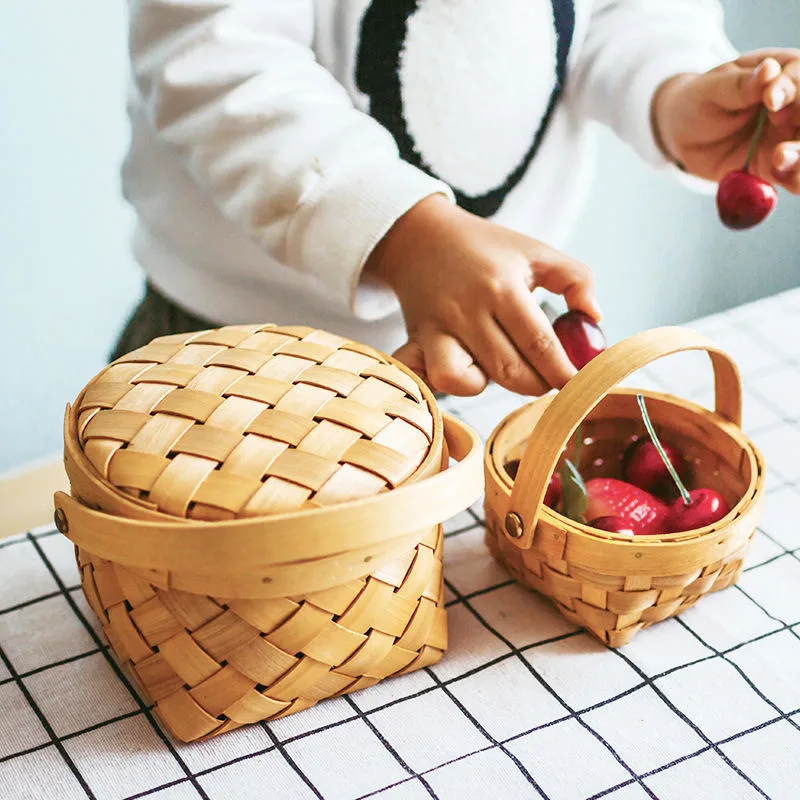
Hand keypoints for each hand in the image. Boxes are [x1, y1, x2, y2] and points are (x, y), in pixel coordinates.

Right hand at [364, 194, 599, 395]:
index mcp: (502, 287)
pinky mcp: (416, 339)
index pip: (539, 343)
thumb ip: (576, 279)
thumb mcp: (536, 251)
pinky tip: (454, 376)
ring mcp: (437, 328)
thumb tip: (594, 318)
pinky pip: (419, 375)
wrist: (421, 236)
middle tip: (546, 378)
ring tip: (497, 370)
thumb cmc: (485, 248)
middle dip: (535, 384)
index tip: (578, 384)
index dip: (563, 372)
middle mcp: (467, 310)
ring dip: (485, 387)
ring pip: (461, 380)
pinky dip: (433, 386)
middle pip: (507, 371)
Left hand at [652, 49, 799, 192]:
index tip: (771, 100)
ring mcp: (788, 136)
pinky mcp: (777, 165)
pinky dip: (793, 179)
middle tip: (780, 140)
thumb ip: (740, 84)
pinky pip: (794, 175)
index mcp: (784, 72)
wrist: (682, 134)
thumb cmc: (699, 100)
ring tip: (779, 158)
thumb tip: (768, 70)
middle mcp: (795, 104)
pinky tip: (781, 178)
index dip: (792, 89)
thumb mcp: (712, 88)